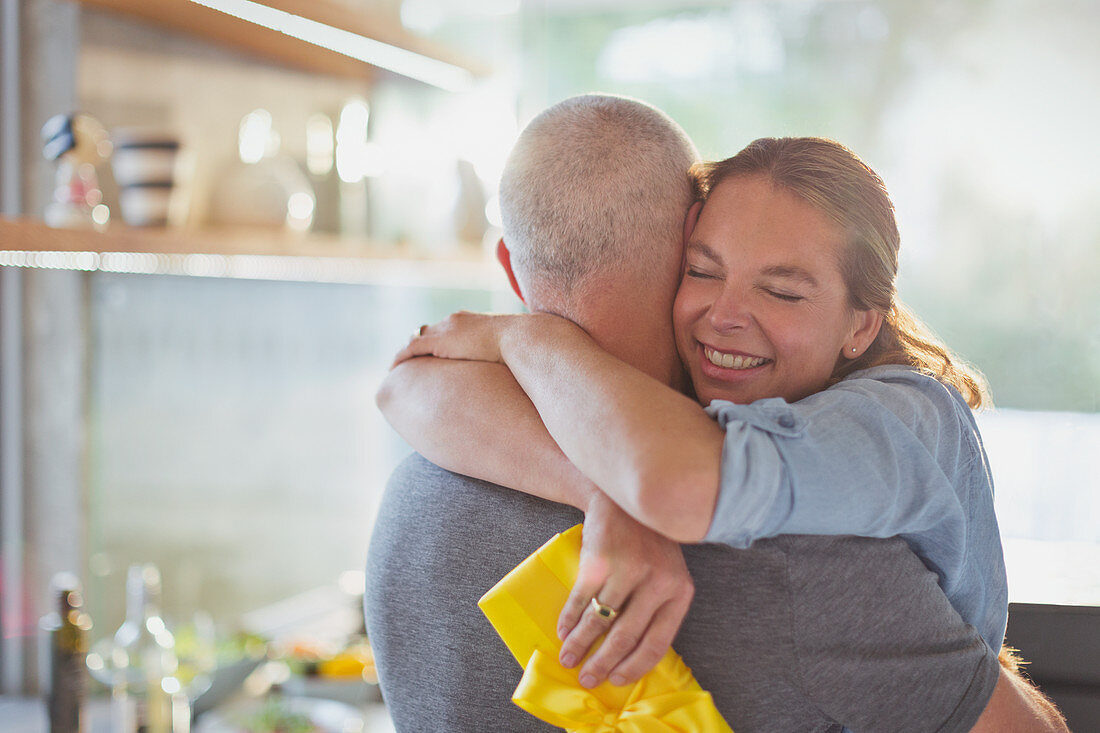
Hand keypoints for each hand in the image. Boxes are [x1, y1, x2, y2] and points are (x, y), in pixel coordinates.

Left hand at [391, 311, 515, 367]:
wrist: (519, 339)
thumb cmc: (523, 348)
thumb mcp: (513, 350)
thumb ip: (508, 355)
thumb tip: (518, 370)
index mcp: (473, 320)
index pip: (449, 327)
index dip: (441, 340)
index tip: (436, 353)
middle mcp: (455, 321)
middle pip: (430, 330)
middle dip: (421, 343)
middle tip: (413, 359)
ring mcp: (446, 329)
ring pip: (418, 338)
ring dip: (408, 351)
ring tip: (399, 366)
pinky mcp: (439, 341)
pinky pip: (412, 348)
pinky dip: (402, 357)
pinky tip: (394, 369)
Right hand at [557, 492, 693, 688]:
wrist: (624, 500)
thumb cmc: (647, 544)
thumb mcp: (667, 573)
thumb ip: (658, 608)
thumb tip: (632, 657)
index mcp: (679, 591)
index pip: (658, 642)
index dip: (635, 667)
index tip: (617, 681)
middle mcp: (657, 582)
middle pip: (626, 636)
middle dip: (603, 663)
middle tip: (588, 679)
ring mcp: (628, 570)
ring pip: (600, 620)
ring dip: (580, 645)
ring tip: (568, 659)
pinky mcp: (601, 560)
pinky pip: (581, 599)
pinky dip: (569, 619)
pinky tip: (562, 631)